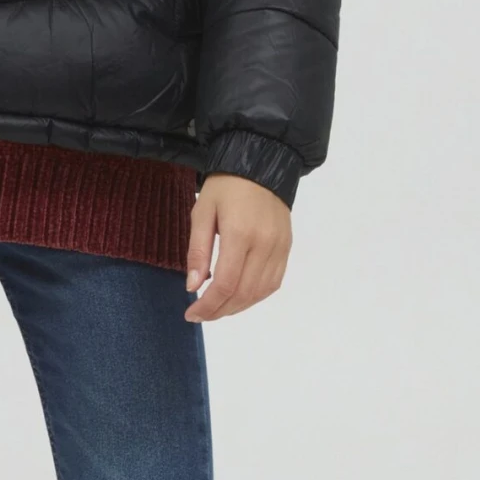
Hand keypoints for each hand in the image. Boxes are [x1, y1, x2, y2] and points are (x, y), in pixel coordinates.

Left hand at [184, 175, 291, 320]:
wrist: (261, 164)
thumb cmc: (226, 186)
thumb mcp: (202, 212)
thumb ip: (198, 251)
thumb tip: (193, 287)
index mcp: (241, 234)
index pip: (226, 283)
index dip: (208, 305)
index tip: (191, 314)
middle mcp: (265, 244)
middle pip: (244, 293)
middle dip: (220, 311)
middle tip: (201, 315)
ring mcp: (280, 247)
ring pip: (260, 292)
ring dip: (237, 307)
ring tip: (217, 308)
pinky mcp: (287, 248)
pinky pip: (273, 282)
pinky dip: (255, 296)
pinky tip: (238, 297)